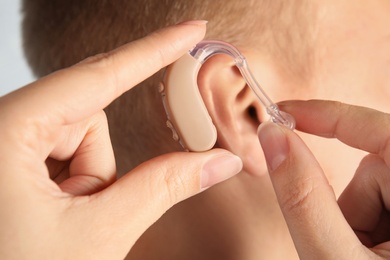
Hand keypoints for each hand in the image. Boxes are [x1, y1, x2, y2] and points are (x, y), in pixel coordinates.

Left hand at [0, 21, 241, 258]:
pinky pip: (64, 152)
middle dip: (99, 166)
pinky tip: (49, 215)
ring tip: (61, 221)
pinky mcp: (11, 157)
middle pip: (89, 118)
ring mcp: (6, 141)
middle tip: (85, 211)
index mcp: (6, 132)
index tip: (191, 29)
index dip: (155, 50)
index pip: (100, 75)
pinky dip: (72, 182)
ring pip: (78, 138)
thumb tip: (220, 161)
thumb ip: (164, 187)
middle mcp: (1, 126)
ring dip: (86, 179)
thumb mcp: (99, 235)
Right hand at [258, 100, 389, 258]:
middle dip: (347, 200)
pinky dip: (361, 226)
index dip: (331, 115)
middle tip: (341, 244)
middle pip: (373, 167)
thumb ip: (303, 197)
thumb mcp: (333, 258)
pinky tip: (365, 256)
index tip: (286, 113)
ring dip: (353, 218)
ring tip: (353, 255)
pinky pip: (377, 204)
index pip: (383, 131)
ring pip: (371, 188)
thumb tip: (273, 137)